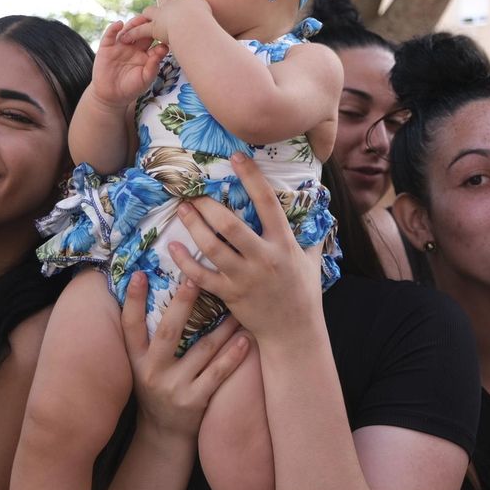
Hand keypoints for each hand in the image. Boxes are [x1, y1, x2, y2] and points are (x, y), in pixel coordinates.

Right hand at [88, 19, 163, 108]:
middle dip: (149, 25)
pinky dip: (114, 28)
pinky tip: (119, 24)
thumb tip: (162, 50)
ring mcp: (121, 46)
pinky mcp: (107, 47)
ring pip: (128, 30)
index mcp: (146, 55)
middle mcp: (134, 47)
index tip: (166, 36)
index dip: (161, 38)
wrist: (111, 96)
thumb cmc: (130, 88)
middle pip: (143, 32)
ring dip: (134, 23)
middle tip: (155, 20)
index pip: (155, 42)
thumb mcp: (145, 79)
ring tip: (140, 19)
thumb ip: (153, 67)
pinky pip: (110, 35)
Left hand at [118, 0, 211, 47]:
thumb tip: (222, 34)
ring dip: (144, 18)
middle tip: (159, 12)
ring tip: (138, 22)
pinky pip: (141, 30)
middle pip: (166, 3)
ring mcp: (164, 14)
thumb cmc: (208, 23)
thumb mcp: (217, 19)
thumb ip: (215, 24)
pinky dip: (133, 34)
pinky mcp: (155, 26)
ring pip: (150, 13)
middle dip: (163, 7)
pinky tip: (125, 37)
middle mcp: (175, 4)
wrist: (194, 22)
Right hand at [121, 272, 250, 440]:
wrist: (163, 434)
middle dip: (181, 304)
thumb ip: (147, 337)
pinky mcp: (195, 401)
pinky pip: (218, 373)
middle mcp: (152, 371)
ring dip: (222, 325)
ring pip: (202, 349)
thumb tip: (153, 292)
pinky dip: (233, 354)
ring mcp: (174, 387)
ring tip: (237, 303)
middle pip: (167, 332)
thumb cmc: (155, 388)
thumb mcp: (141, 366)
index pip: (130, 326)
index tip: (139, 274)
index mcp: (136, 359)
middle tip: (195, 278)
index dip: (133, 301)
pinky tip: (245, 338)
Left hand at [170, 153, 323, 343]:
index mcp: (284, 244)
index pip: (267, 203)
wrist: (294, 333)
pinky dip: (184, 262)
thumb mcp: (312, 260)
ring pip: (212, 248)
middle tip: (193, 190)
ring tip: (182, 210)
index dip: (251, 177)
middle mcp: (264, 258)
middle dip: (209, 205)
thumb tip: (317, 204)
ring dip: (193, 226)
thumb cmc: (304, 294)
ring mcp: (245, 278)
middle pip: (230, 225)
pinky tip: (172, 247)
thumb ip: (311, 233)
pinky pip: (201, 277)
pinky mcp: (230, 295)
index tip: (236, 156)